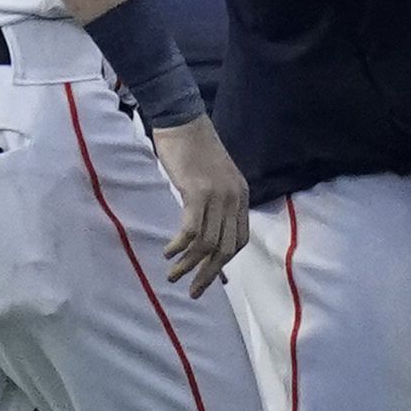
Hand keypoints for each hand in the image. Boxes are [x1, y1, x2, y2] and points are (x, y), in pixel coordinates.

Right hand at [149, 115, 249, 292]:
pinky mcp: (197, 191)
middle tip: (193, 291)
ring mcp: (218, 195)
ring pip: (209, 242)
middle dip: (209, 273)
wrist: (182, 119)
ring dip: (190, 264)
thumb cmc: (192, 149)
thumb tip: (203, 233)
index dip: (224, 263)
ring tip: (173, 275)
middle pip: (227, 247)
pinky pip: (192, 228)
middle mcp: (235, 198)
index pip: (239, 239)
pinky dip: (180, 245)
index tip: (208, 279)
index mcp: (241, 196)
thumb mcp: (212, 178)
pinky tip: (169, 253)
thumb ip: (212, 204)